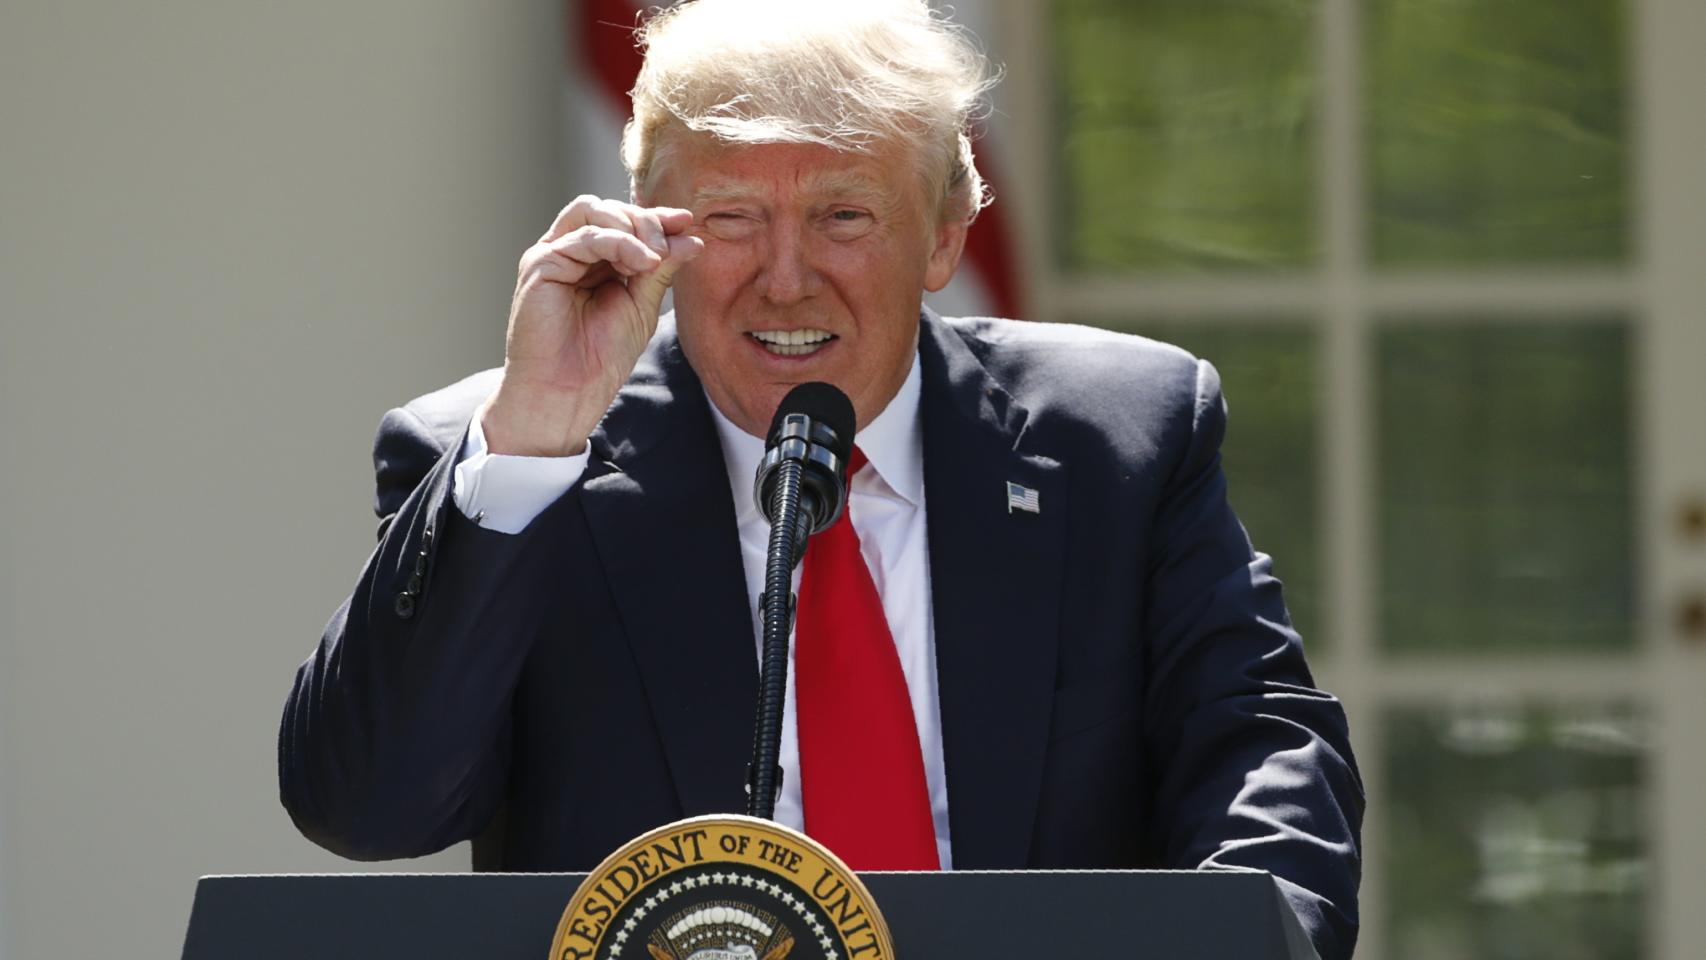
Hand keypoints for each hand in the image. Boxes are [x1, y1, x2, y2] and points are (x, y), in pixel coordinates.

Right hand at [481, 196, 703, 456]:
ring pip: (593, 212)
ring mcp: (552, 256)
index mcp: (593, 263)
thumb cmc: (600, 359)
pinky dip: (619, 242)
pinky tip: (644, 261)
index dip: (655, 218)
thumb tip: (692, 237)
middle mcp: (570, 254)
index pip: (624, 223)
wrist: (568, 394)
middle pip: (608, 210)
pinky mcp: (540, 264)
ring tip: (656, 256)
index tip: (687, 222)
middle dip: (645, 220)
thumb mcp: (641, 306)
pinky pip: (584, 237)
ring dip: (632, 227)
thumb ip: (660, 269)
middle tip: (672, 241)